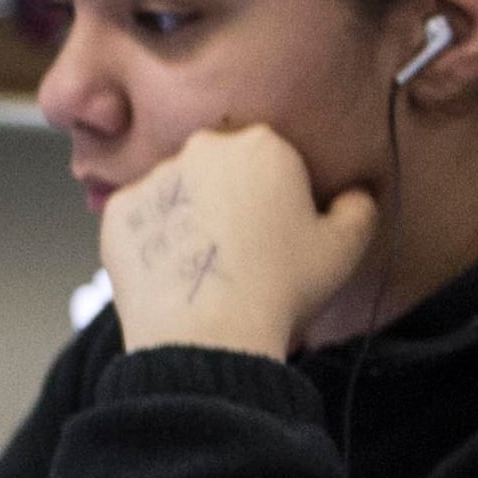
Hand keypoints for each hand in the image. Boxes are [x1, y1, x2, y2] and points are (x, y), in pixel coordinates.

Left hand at [100, 122, 376, 359]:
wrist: (208, 333)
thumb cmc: (280, 287)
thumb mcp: (343, 248)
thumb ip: (358, 208)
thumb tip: (356, 195)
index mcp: (262, 145)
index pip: (273, 158)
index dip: (278, 196)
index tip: (278, 229)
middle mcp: (202, 149)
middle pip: (221, 168)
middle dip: (230, 198)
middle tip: (241, 248)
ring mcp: (155, 178)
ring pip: (179, 192)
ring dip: (190, 216)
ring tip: (205, 265)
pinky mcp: (119, 211)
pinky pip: (141, 218)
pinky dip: (154, 239)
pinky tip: (173, 271)